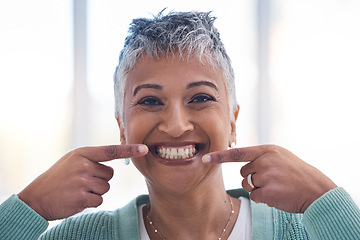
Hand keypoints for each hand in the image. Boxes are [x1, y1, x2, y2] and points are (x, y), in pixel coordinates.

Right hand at [18, 144, 147, 219]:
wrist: (36, 198)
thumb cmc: (57, 179)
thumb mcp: (71, 160)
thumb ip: (91, 158)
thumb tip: (113, 160)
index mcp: (82, 153)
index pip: (111, 151)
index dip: (129, 150)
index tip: (144, 148)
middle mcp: (83, 165)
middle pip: (109, 175)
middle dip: (99, 180)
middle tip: (81, 182)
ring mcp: (82, 181)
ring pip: (105, 188)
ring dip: (95, 192)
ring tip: (77, 190)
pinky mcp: (82, 197)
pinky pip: (99, 200)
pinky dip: (91, 202)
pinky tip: (76, 199)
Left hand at [202, 145, 336, 212]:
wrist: (316, 189)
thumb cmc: (297, 173)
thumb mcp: (280, 156)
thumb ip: (262, 156)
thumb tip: (242, 162)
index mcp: (267, 150)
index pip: (238, 153)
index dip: (220, 156)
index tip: (205, 158)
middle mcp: (264, 160)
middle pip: (243, 172)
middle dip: (253, 178)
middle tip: (272, 180)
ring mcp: (265, 175)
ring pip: (248, 184)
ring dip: (258, 188)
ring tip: (276, 186)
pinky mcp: (267, 191)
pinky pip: (254, 196)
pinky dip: (263, 198)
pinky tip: (277, 195)